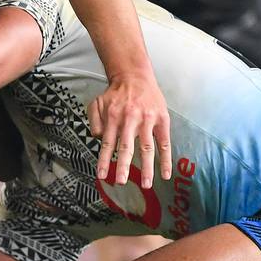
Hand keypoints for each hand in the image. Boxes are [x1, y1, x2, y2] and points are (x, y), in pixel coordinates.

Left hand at [86, 71, 170, 188]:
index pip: (107, 144)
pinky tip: (165, 173)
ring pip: (147, 147)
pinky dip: (165, 159)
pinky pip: (164, 142)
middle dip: (123, 166)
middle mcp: (130, 119)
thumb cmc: (116, 94)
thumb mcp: (97, 104)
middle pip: (127, 147)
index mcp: (113, 117)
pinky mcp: (162, 120)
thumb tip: (97, 140)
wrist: (135, 76)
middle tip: (121, 182)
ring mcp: (147, 120)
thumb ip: (94, 122)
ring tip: (146, 184)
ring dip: (146, 167)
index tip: (102, 176)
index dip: (104, 161)